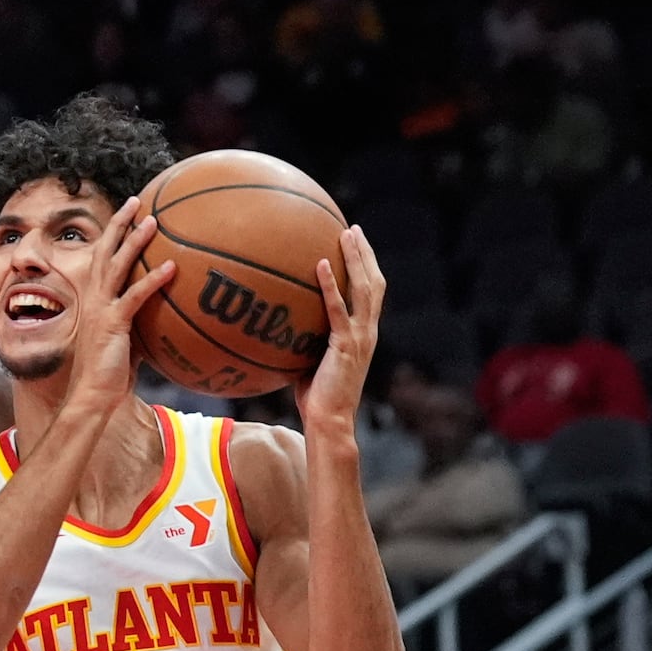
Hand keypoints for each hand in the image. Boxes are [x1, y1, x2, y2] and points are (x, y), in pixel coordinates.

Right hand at [65, 196, 174, 413]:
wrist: (91, 395)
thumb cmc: (109, 374)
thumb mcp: (126, 341)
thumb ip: (140, 323)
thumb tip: (165, 316)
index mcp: (95, 300)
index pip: (102, 258)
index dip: (113, 234)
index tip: (128, 214)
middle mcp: (95, 299)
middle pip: (105, 251)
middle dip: (120, 224)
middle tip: (136, 201)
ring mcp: (102, 309)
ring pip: (117, 266)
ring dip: (135, 241)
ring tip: (154, 221)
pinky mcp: (113, 324)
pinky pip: (135, 296)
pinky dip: (153, 279)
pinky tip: (172, 266)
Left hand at [296, 224, 383, 431]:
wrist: (329, 421)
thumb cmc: (316, 397)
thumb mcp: (310, 360)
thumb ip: (304, 338)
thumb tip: (277, 321)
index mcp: (363, 334)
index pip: (370, 294)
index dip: (366, 267)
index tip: (355, 244)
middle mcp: (368, 331)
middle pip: (374, 283)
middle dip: (365, 254)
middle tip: (353, 229)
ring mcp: (360, 337)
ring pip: (365, 288)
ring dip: (355, 259)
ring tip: (345, 235)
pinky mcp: (345, 345)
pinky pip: (337, 308)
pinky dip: (330, 284)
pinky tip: (319, 264)